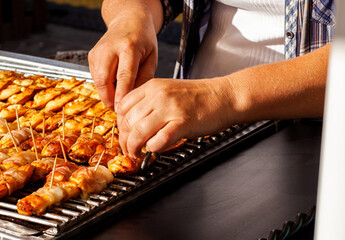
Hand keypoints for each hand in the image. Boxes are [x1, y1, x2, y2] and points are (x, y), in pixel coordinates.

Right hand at [88, 12, 158, 109]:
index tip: (122, 110)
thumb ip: (144, 78)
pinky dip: (104, 86)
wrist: (128, 19)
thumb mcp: (152, 57)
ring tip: (120, 97)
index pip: (124, 75)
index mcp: (129, 46)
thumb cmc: (143, 39)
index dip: (122, 95)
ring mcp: (98, 52)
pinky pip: (95, 78)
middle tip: (120, 110)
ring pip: (97, 81)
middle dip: (109, 99)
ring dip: (106, 94)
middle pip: (103, 80)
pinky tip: (115, 85)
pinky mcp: (91, 56)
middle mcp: (109, 48)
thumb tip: (133, 100)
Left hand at [116, 78, 237, 157]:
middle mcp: (158, 96)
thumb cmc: (200, 96)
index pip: (123, 106)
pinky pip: (158, 140)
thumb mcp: (169, 90)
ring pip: (138, 132)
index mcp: (153, 86)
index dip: (120, 124)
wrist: (225, 96)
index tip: (124, 134)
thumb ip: (150, 102)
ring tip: (136, 153)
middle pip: (127, 121)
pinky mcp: (182, 123)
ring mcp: (170, 109)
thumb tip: (133, 122)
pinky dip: (153, 148)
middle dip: (124, 140)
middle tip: (128, 149)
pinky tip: (155, 149)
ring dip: (134, 148)